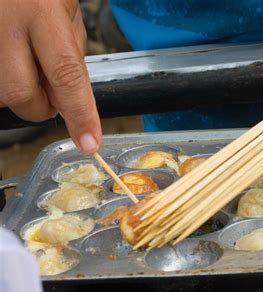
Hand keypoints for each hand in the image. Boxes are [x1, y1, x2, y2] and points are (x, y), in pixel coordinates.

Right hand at [0, 0, 100, 153]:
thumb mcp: (68, 16)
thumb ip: (71, 60)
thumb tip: (69, 104)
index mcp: (42, 12)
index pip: (66, 74)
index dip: (80, 114)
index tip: (89, 143)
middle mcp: (5, 23)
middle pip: (19, 94)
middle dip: (39, 107)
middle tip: (52, 94)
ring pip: (0, 93)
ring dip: (20, 94)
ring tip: (30, 68)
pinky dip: (6, 83)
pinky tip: (15, 63)